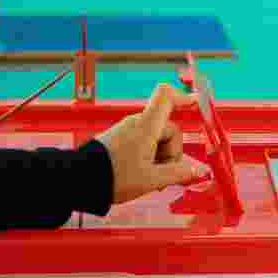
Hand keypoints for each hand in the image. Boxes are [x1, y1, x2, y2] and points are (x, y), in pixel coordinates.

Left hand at [96, 83, 207, 204]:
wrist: (79, 181)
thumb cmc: (112, 177)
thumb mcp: (151, 180)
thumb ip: (178, 173)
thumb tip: (198, 172)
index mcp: (146, 127)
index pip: (166, 97)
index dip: (182, 96)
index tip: (193, 104)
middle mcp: (136, 123)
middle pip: (168, 127)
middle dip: (172, 151)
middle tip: (165, 174)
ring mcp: (127, 130)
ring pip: (156, 138)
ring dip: (160, 156)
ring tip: (151, 178)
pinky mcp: (119, 139)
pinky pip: (143, 142)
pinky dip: (148, 156)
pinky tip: (142, 174)